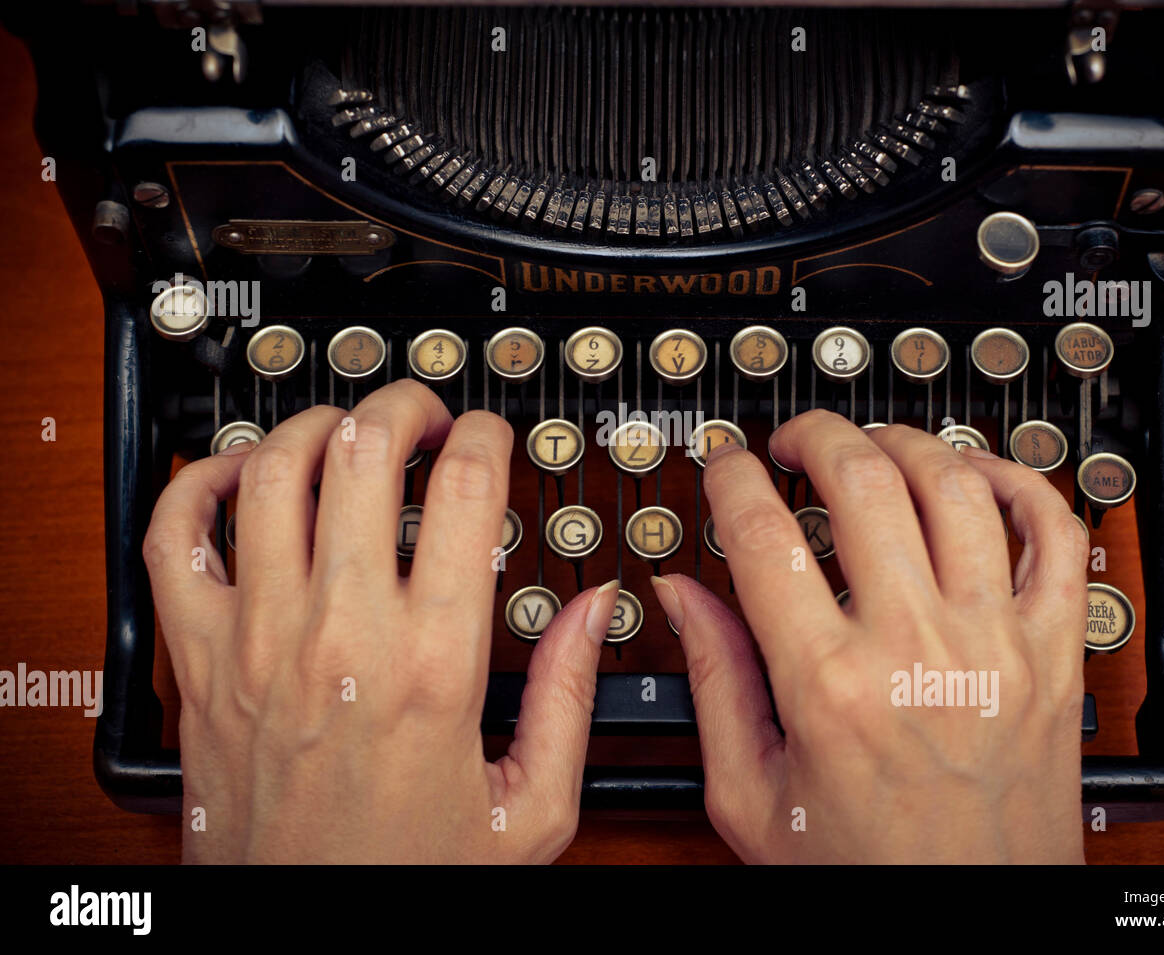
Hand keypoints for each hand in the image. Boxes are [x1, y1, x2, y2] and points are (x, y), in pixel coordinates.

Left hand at [143, 379, 618, 862]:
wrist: (301, 930)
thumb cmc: (406, 878)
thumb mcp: (529, 809)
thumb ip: (570, 696)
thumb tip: (596, 608)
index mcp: (435, 662)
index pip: (468, 489)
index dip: (488, 437)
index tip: (492, 437)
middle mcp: (342, 632)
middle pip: (365, 449)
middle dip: (405, 404)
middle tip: (424, 412)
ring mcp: (260, 638)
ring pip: (272, 470)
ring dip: (315, 425)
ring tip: (346, 431)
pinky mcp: (199, 660)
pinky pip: (175, 535)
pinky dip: (198, 482)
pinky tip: (240, 475)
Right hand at [651, 411, 1087, 862]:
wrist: (971, 924)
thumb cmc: (861, 873)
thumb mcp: (751, 795)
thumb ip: (715, 680)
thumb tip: (681, 593)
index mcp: (827, 688)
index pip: (764, 534)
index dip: (731, 476)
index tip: (724, 462)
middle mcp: (915, 650)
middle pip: (861, 478)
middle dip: (813, 433)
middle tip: (791, 441)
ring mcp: (995, 645)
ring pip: (955, 484)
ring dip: (903, 441)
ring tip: (871, 447)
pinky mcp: (1054, 654)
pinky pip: (1055, 532)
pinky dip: (1018, 481)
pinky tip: (975, 477)